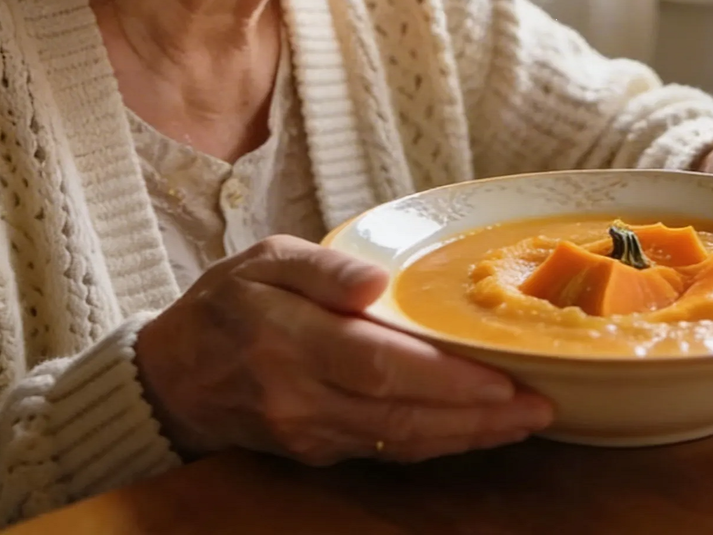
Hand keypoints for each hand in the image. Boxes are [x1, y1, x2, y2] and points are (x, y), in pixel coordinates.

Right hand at [134, 236, 553, 463]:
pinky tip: (475, 430)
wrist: (173, 377)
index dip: (444, 379)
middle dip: (478, 417)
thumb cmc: (226, 304)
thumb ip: (323, 270)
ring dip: (467, 436)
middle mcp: (303, 399)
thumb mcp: (264, 260)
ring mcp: (310, 434)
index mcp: (290, 342)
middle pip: (402, 416)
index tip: (502, 378)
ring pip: (401, 442)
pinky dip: (436, 442)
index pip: (379, 367)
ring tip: (525, 420)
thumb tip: (378, 281)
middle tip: (539, 406)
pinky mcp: (317, 452)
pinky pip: (386, 450)